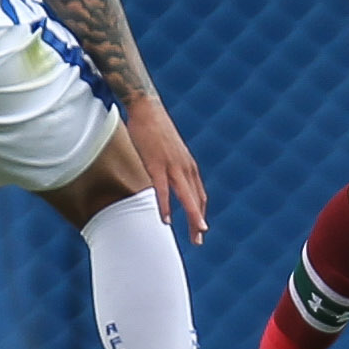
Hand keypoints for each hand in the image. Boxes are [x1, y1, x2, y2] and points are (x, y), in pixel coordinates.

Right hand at [123, 97, 208, 243]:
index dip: (200, 212)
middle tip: (199, 239)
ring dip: (192, 218)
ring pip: (186, 197)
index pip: (199, 194)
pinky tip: (166, 220)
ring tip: (195, 235)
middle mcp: (185, 167)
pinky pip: (163, 189)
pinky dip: (166, 205)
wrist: (147, 109)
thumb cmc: (156, 130)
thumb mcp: (170, 151)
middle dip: (199, 222)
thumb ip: (172, 166)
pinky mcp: (156, 164)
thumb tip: (169, 178)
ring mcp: (172, 166)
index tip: (200, 228)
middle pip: (197, 199)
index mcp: (188, 165)